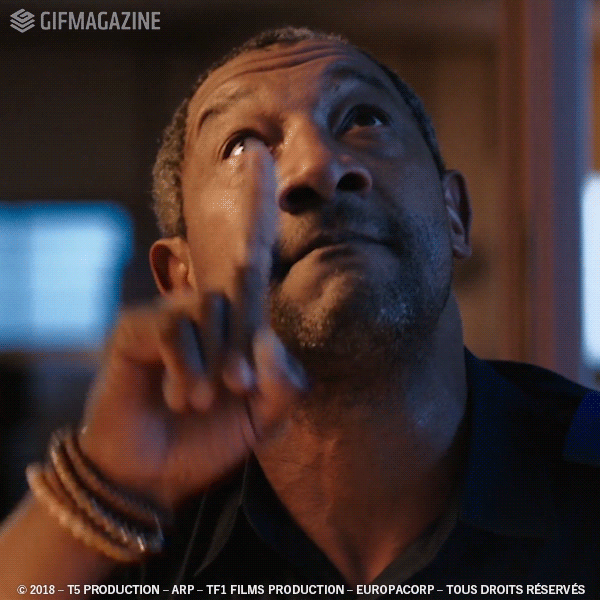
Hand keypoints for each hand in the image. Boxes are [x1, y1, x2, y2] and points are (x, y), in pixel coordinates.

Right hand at [78, 141, 304, 511]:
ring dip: (215, 364)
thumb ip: (283, 382)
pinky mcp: (136, 328)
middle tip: (241, 383)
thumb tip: (268, 338)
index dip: (258, 212)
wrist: (154, 477)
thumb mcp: (264, 419)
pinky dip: (186, 366)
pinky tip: (181, 396)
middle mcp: (206, 312)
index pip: (254, 264)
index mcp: (238, 328)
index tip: (260, 158)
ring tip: (203, 402)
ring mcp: (169, 316)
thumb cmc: (209, 442)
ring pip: (211, 308)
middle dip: (242, 311)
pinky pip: (174, 326)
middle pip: (239, 271)